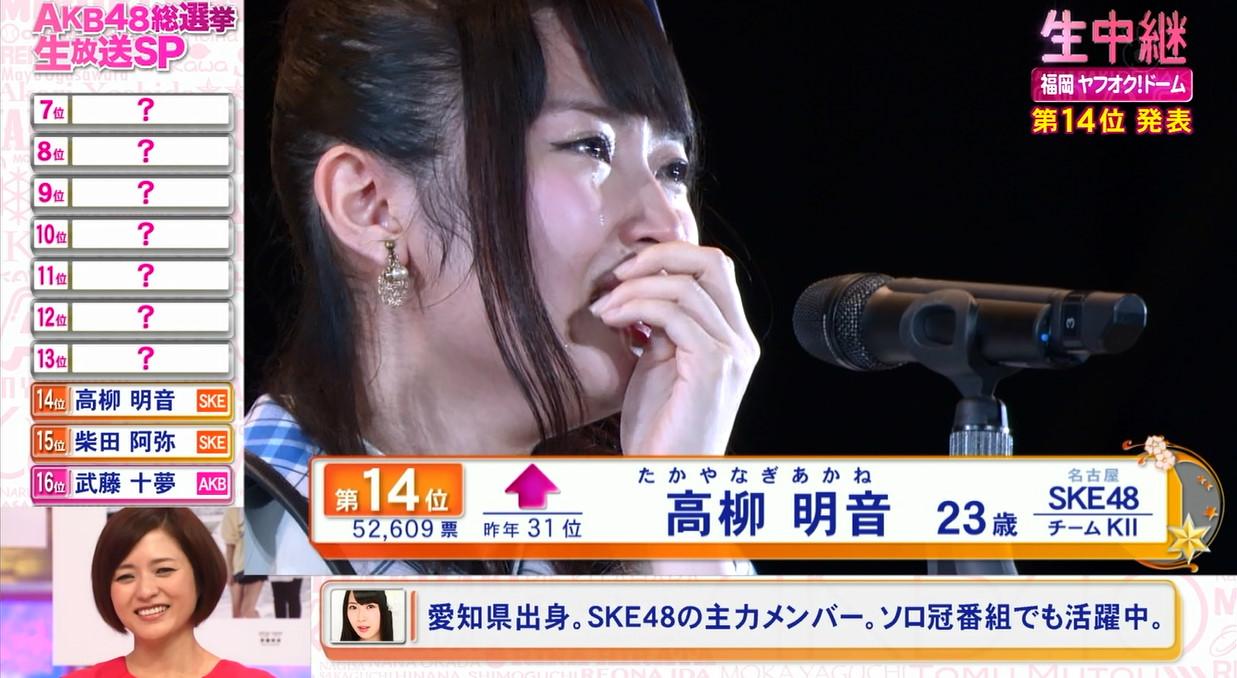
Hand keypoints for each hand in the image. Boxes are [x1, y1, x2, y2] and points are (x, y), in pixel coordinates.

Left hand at [589, 243, 758, 453]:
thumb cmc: (659, 430)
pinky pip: (675, 314)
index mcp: (731, 338)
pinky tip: (611, 320)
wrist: (666, 478)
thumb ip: (662, 326)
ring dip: (635, 288)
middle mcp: (740, 341)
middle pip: (712, 262)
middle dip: (658, 256)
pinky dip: (636, 307)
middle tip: (615, 275)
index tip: (624, 272)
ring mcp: (731, 354)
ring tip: (604, 307)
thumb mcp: (659, 364)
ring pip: (686, 287)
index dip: (668, 257)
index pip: (712, 269)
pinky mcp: (712, 367)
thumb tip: (640, 287)